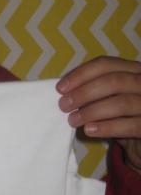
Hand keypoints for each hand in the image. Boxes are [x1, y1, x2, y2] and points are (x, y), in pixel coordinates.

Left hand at [56, 56, 140, 172]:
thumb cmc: (121, 117)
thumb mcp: (107, 99)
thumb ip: (92, 91)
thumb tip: (65, 90)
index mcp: (134, 70)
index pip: (106, 64)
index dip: (81, 74)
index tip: (60, 88)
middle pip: (114, 81)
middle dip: (84, 92)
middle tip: (63, 105)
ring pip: (121, 103)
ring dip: (92, 111)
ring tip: (73, 120)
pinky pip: (130, 125)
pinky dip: (107, 127)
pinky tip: (89, 130)